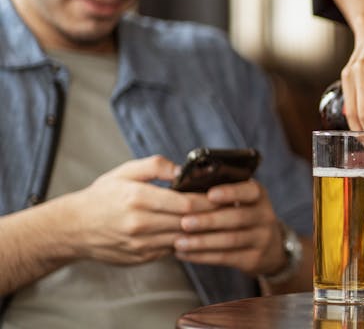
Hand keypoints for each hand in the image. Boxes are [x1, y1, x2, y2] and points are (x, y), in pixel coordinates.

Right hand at [65, 155, 215, 264]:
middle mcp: (139, 223)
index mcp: (138, 198)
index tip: (222, 196)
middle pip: (188, 222)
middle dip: (211, 216)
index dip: (208, 201)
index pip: (185, 203)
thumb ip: (156, 166)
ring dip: (201, 231)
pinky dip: (184, 242)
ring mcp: (140, 244)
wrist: (72, 228)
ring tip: (218, 221)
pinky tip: (195, 233)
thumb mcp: (125, 171)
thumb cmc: (102, 197)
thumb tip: (183, 170)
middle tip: (229, 208)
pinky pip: (171, 250)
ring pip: (182, 239)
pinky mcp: (140, 258)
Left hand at [173, 179, 286, 275]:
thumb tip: (180, 181)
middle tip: (184, 223)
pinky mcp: (254, 259)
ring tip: (178, 242)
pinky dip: (203, 256)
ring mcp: (262, 238)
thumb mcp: (241, 199)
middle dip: (208, 220)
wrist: (269, 247)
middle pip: (237, 217)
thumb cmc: (243, 214)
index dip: (230, 193)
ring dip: (201, 242)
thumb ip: (219, 189)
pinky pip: (226, 257)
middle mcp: (264, 215)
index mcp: (258, 195)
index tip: (210, 195)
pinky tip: (185, 254)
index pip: (249, 191)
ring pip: (230, 240)